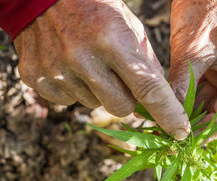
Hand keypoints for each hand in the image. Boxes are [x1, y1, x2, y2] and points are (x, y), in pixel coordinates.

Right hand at [14, 0, 189, 139]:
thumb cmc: (97, 9)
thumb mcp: (130, 27)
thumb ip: (147, 64)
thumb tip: (161, 101)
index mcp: (112, 41)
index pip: (148, 90)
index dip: (168, 115)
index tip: (180, 132)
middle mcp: (83, 58)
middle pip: (122, 108)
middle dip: (129, 99)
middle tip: (121, 78)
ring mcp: (56, 70)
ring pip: (95, 105)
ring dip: (100, 91)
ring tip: (91, 62)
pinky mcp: (36, 78)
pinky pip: (69, 102)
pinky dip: (76, 90)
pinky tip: (70, 66)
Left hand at [169, 0, 216, 137]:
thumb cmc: (209, 6)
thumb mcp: (194, 49)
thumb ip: (183, 84)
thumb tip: (170, 115)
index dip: (206, 130)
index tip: (184, 141)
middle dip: (196, 123)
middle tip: (171, 136)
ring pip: (209, 104)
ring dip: (189, 113)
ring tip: (167, 124)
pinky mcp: (216, 69)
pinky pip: (202, 91)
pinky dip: (187, 99)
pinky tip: (170, 107)